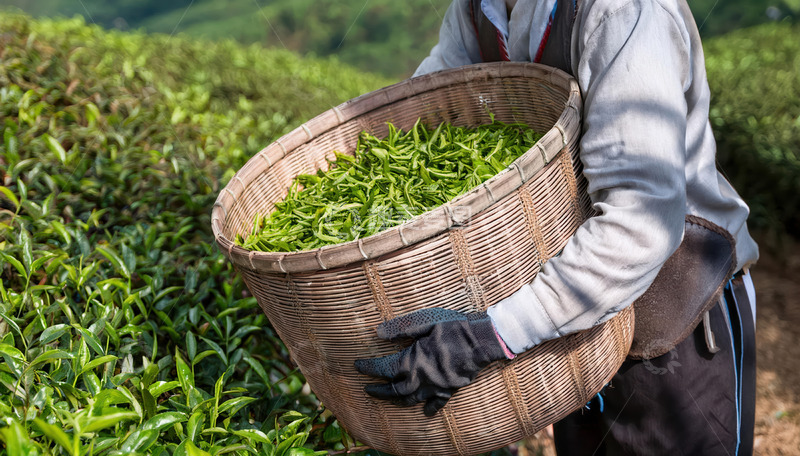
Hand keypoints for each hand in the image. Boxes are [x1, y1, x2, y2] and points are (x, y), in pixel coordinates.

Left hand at [354, 308, 512, 415]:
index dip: (369, 367)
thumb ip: (401, 328)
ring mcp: (436, 386)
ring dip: (396, 401)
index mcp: (414, 360)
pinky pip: (437, 403)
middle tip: (366, 388)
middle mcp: (422, 378)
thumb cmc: (454, 327)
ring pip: (411, 399)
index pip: (384, 368)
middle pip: (394, 389)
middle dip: (378, 390)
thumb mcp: (425, 321)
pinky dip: (429, 408)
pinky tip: (424, 412)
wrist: (483, 341)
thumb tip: (377, 333)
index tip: (357, 365)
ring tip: (387, 399)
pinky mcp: (450, 389)